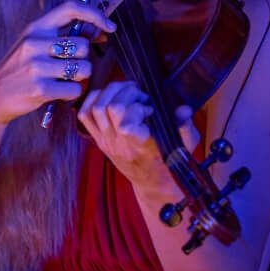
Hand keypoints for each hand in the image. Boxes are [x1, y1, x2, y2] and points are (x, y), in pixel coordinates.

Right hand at [0, 0, 114, 145]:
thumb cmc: (20, 69)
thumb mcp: (34, 45)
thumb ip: (62, 35)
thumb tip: (99, 31)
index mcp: (36, 28)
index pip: (71, 8)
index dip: (95, 14)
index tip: (109, 27)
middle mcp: (35, 43)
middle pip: (83, 45)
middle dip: (84, 59)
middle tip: (70, 67)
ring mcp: (36, 66)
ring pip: (83, 69)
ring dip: (79, 78)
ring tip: (62, 80)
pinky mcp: (40, 89)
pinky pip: (75, 90)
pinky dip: (71, 94)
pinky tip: (57, 93)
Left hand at [78, 80, 199, 200]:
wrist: (151, 180)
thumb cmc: (169, 159)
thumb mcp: (184, 144)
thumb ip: (184, 126)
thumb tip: (184, 109)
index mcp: (140, 147)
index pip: (126, 125)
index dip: (138, 109)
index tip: (151, 108)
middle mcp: (119, 144)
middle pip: (111, 109)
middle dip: (127, 93)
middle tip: (140, 93)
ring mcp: (106, 141)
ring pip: (97, 108)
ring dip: (112, 92)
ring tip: (127, 90)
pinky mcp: (98, 138)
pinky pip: (85, 114)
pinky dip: (94, 99)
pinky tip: (109, 95)